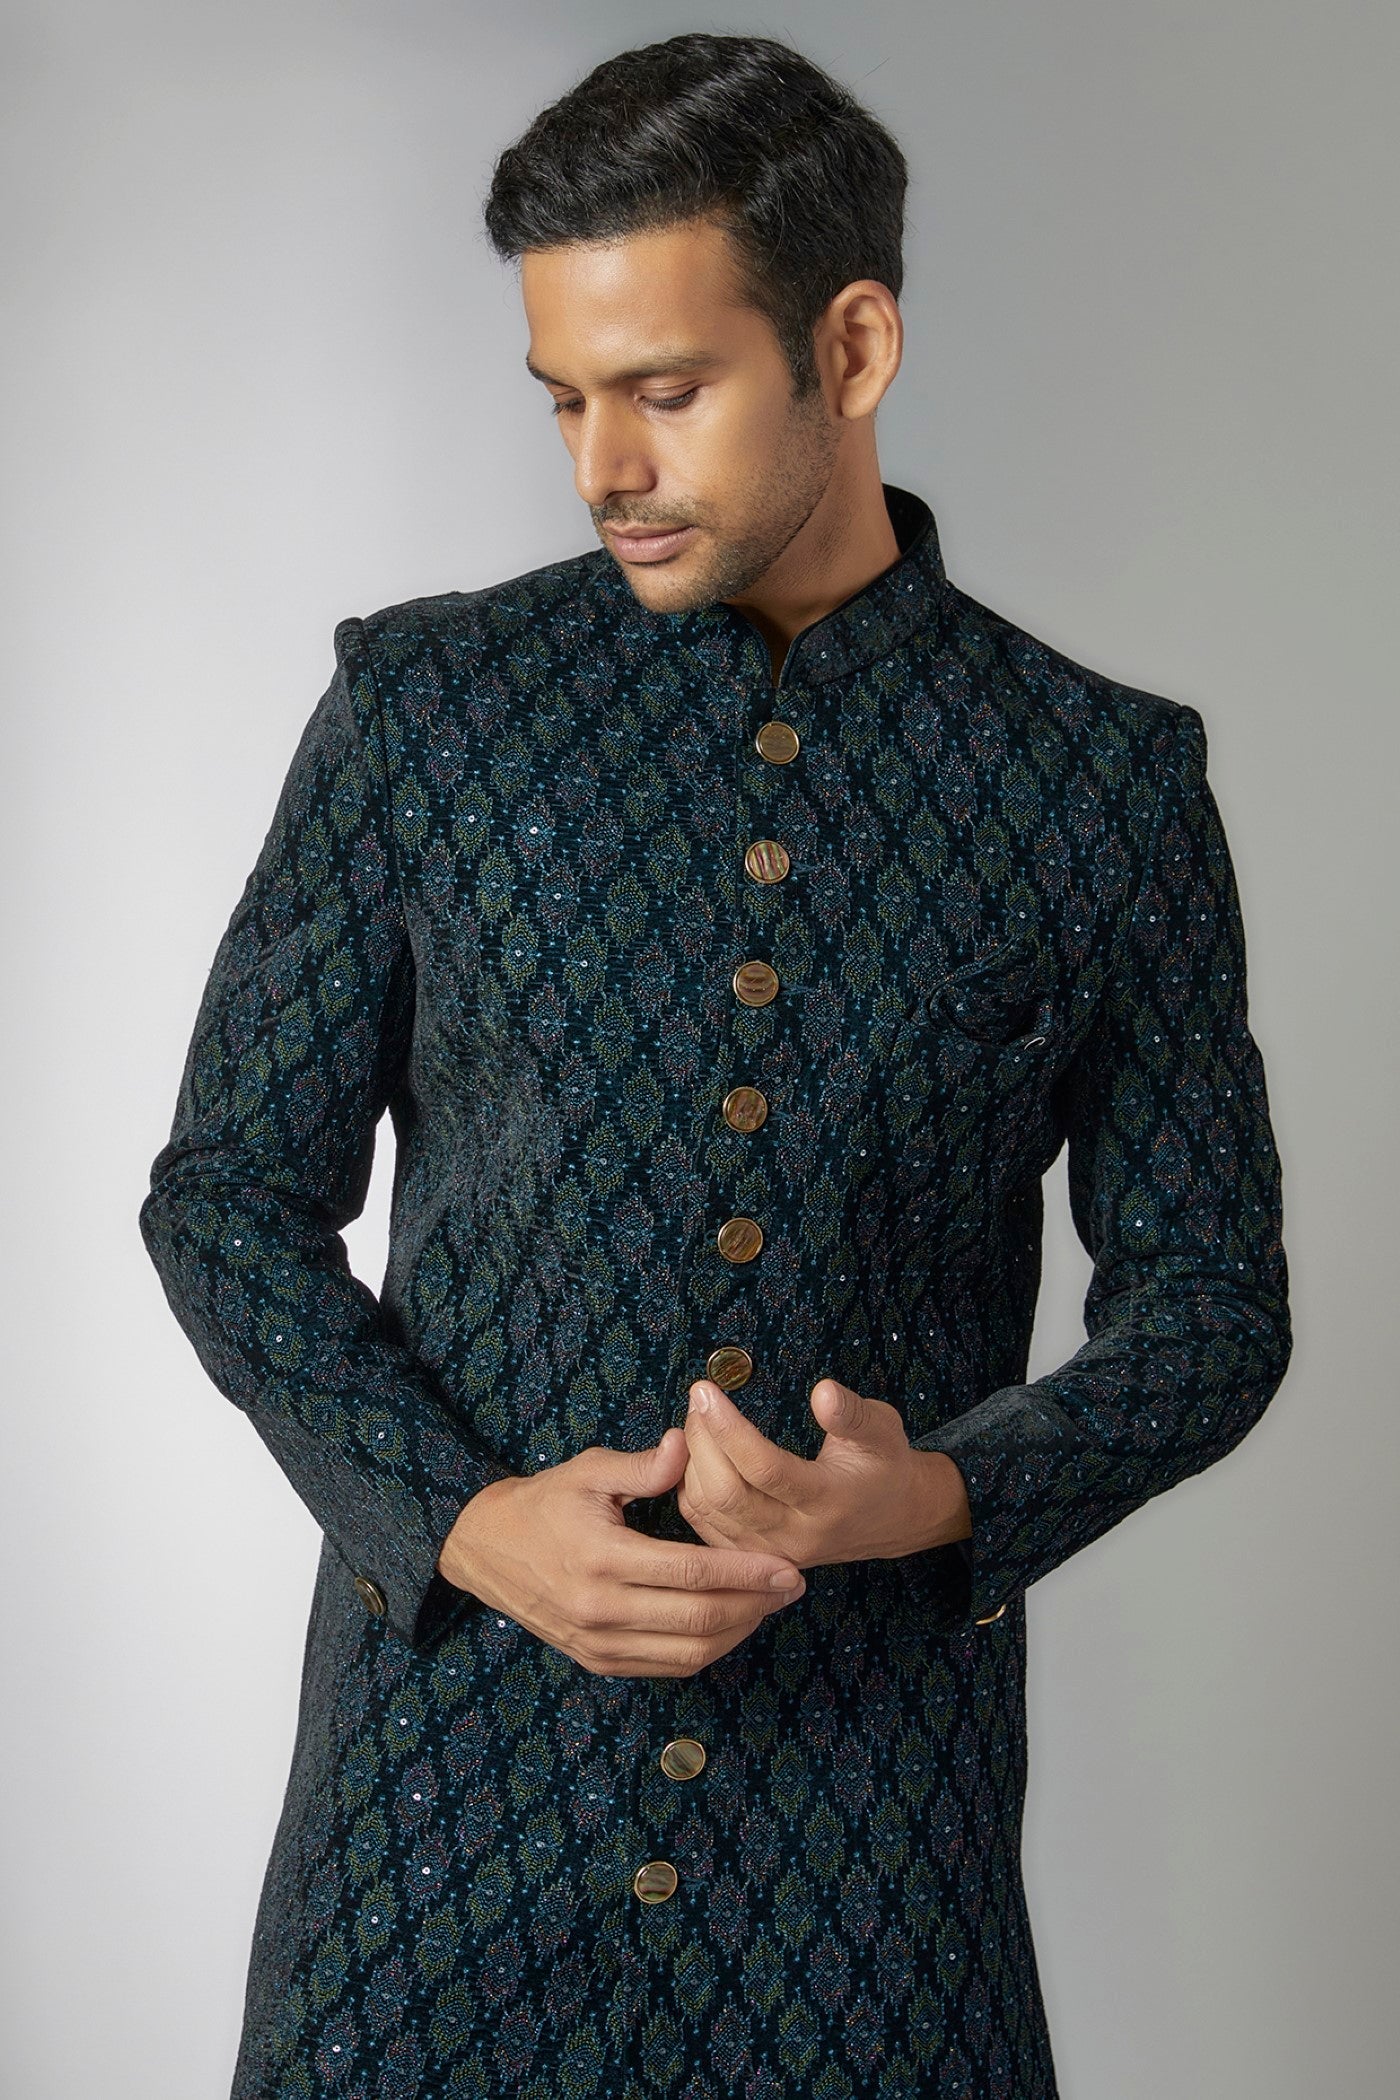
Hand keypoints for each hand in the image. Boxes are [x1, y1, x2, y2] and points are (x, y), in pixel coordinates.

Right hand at [436, 1428, 806, 1676]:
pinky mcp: (597, 1661)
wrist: (486, 1549)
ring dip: (738, 1632)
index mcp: (602, 1557)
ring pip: (688, 1653)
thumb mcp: (588, 1470)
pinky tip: (730, 1623)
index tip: (788, 1566)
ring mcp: (598, 1643)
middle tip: (793, 1585)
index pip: (692, 1572)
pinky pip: (665, 1667)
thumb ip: (643, 1465)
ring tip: (768, 1604)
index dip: (747, 1572)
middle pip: (699, 1620)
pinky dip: (705, 1651)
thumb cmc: (545, 1502)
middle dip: (756, 1605)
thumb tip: (687, 1445)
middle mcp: (601, 1609)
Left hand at [678, 1376, 972, 1568]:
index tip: (706, 1390)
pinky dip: (689, 1488)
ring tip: (697, 1420)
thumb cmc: (883, 1464)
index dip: (728, 1428)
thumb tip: (822, 1391)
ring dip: (690, 1462)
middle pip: (727, 1493)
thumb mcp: (880, 1429)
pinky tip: (694, 1456)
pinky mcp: (754, 1556)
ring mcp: (772, 1551)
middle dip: (701, 1440)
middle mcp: (796, 1534)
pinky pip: (704, 1526)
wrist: (892, 1517)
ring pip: (709, 1510)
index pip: (764, 1468)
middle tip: (699, 1399)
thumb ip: (850, 1413)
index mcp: (827, 1500)